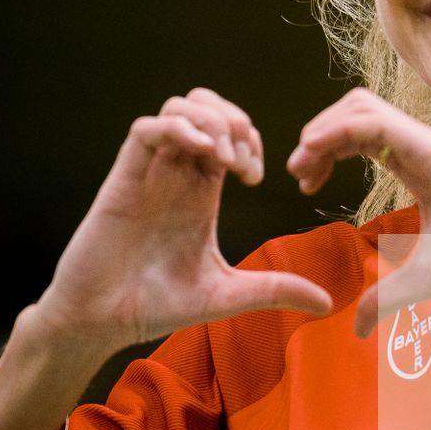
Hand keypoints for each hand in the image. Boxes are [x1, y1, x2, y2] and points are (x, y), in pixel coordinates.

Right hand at [30, 88, 332, 355]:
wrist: (102, 321)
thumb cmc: (155, 305)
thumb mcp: (227, 294)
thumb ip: (274, 290)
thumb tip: (327, 303)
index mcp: (199, 191)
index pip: (228, 135)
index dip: (251, 141)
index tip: (257, 177)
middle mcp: (175, 174)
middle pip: (206, 108)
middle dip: (235, 122)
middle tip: (244, 164)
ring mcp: (149, 172)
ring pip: (179, 108)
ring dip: (210, 121)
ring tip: (223, 159)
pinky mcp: (124, 177)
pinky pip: (147, 128)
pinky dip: (179, 127)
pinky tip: (201, 155)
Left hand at [284, 88, 430, 338]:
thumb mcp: (423, 281)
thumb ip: (387, 298)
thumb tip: (357, 329)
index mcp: (417, 166)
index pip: (359, 136)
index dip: (324, 151)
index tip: (306, 184)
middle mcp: (419, 147)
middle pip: (353, 112)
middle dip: (316, 135)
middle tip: (298, 173)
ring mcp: (427, 143)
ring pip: (360, 107)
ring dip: (323, 127)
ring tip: (304, 163)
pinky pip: (376, 122)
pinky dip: (339, 129)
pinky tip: (317, 152)